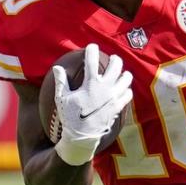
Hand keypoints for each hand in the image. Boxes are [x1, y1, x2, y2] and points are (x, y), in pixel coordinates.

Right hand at [53, 44, 132, 165]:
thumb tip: (57, 68)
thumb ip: (61, 81)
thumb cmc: (70, 117)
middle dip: (114, 59)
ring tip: (120, 73)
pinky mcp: (119, 107)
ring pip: (126, 78)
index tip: (92, 47)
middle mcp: (105, 88)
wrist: (82, 137)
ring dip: (123, 73)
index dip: (92, 50)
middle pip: (116, 65)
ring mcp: (114, 97)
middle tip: (111, 59)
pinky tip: (122, 89)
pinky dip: (126, 89)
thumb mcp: (62, 98)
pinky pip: (128, 94)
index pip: (92, 60)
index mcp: (90, 83)